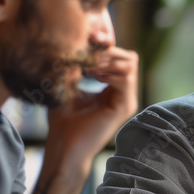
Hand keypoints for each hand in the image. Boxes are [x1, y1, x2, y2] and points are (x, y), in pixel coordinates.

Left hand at [46, 46, 138, 163]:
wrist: (65, 148)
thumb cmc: (63, 123)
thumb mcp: (69, 87)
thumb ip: (77, 68)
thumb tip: (78, 44)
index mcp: (113, 90)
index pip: (121, 58)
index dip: (105, 48)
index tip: (85, 46)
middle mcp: (124, 95)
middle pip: (129, 58)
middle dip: (108, 52)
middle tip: (88, 57)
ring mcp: (127, 101)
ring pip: (130, 64)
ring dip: (108, 61)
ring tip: (89, 67)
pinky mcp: (124, 107)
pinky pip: (125, 79)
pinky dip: (109, 72)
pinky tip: (93, 77)